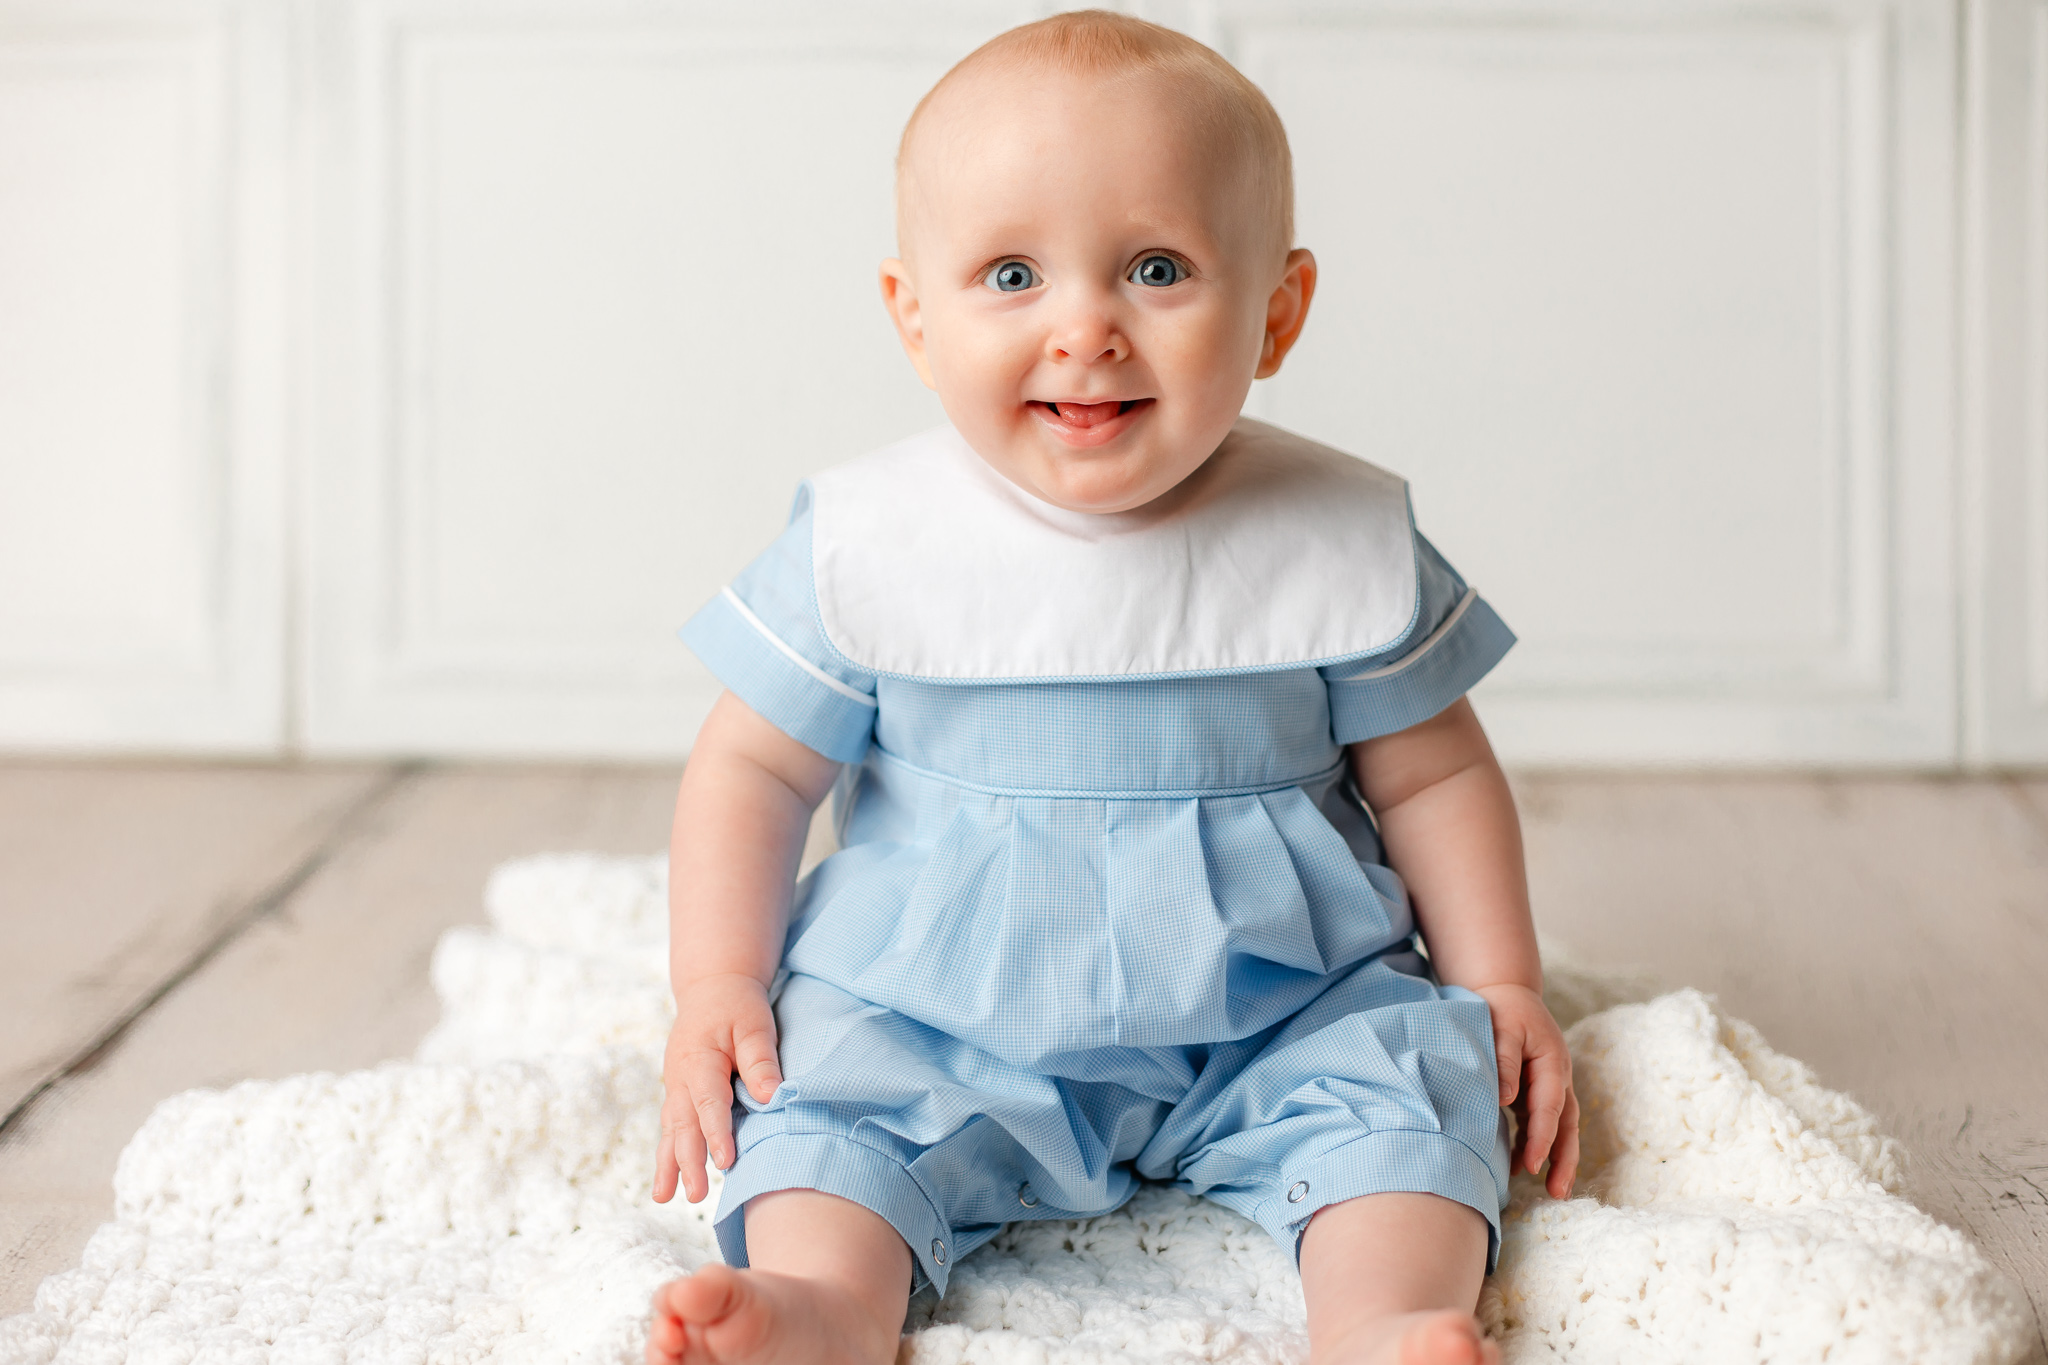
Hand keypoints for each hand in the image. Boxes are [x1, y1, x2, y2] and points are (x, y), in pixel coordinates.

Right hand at [652, 972, 782, 1204]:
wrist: (712, 988)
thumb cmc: (738, 1005)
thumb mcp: (755, 1024)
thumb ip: (761, 1061)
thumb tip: (772, 1097)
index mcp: (700, 1058)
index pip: (709, 1101)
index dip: (716, 1132)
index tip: (725, 1161)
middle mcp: (680, 1076)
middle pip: (683, 1123)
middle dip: (687, 1161)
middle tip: (696, 1195)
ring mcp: (675, 1085)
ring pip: (670, 1128)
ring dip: (669, 1163)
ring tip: (663, 1197)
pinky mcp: (678, 1092)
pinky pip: (671, 1125)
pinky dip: (669, 1151)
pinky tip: (668, 1180)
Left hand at [1470, 982, 1577, 1198]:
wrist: (1508, 992)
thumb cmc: (1503, 1009)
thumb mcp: (1501, 1027)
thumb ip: (1503, 1061)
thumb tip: (1504, 1100)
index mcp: (1551, 1062)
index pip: (1550, 1106)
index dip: (1543, 1137)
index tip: (1533, 1163)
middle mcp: (1556, 1077)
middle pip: (1567, 1124)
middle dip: (1565, 1159)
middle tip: (1558, 1192)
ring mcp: (1549, 1085)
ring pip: (1560, 1127)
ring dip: (1556, 1157)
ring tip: (1551, 1191)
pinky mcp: (1536, 1090)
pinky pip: (1541, 1122)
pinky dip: (1535, 1144)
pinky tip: (1521, 1167)